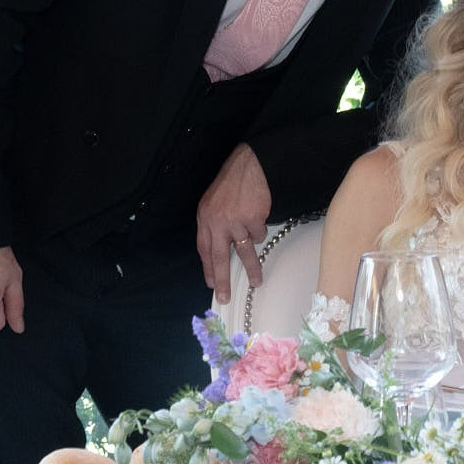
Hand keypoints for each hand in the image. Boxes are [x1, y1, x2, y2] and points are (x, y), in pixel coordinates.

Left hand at [197, 143, 272, 303]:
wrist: (248, 166)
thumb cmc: (232, 184)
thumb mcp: (213, 203)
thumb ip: (213, 225)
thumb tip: (219, 250)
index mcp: (205, 218)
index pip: (204, 249)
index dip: (208, 268)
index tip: (212, 284)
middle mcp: (217, 221)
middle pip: (219, 257)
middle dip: (222, 279)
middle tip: (224, 296)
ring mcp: (235, 221)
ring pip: (244, 250)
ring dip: (252, 268)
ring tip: (256, 281)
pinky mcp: (253, 218)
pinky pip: (258, 235)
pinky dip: (260, 232)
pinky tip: (259, 221)